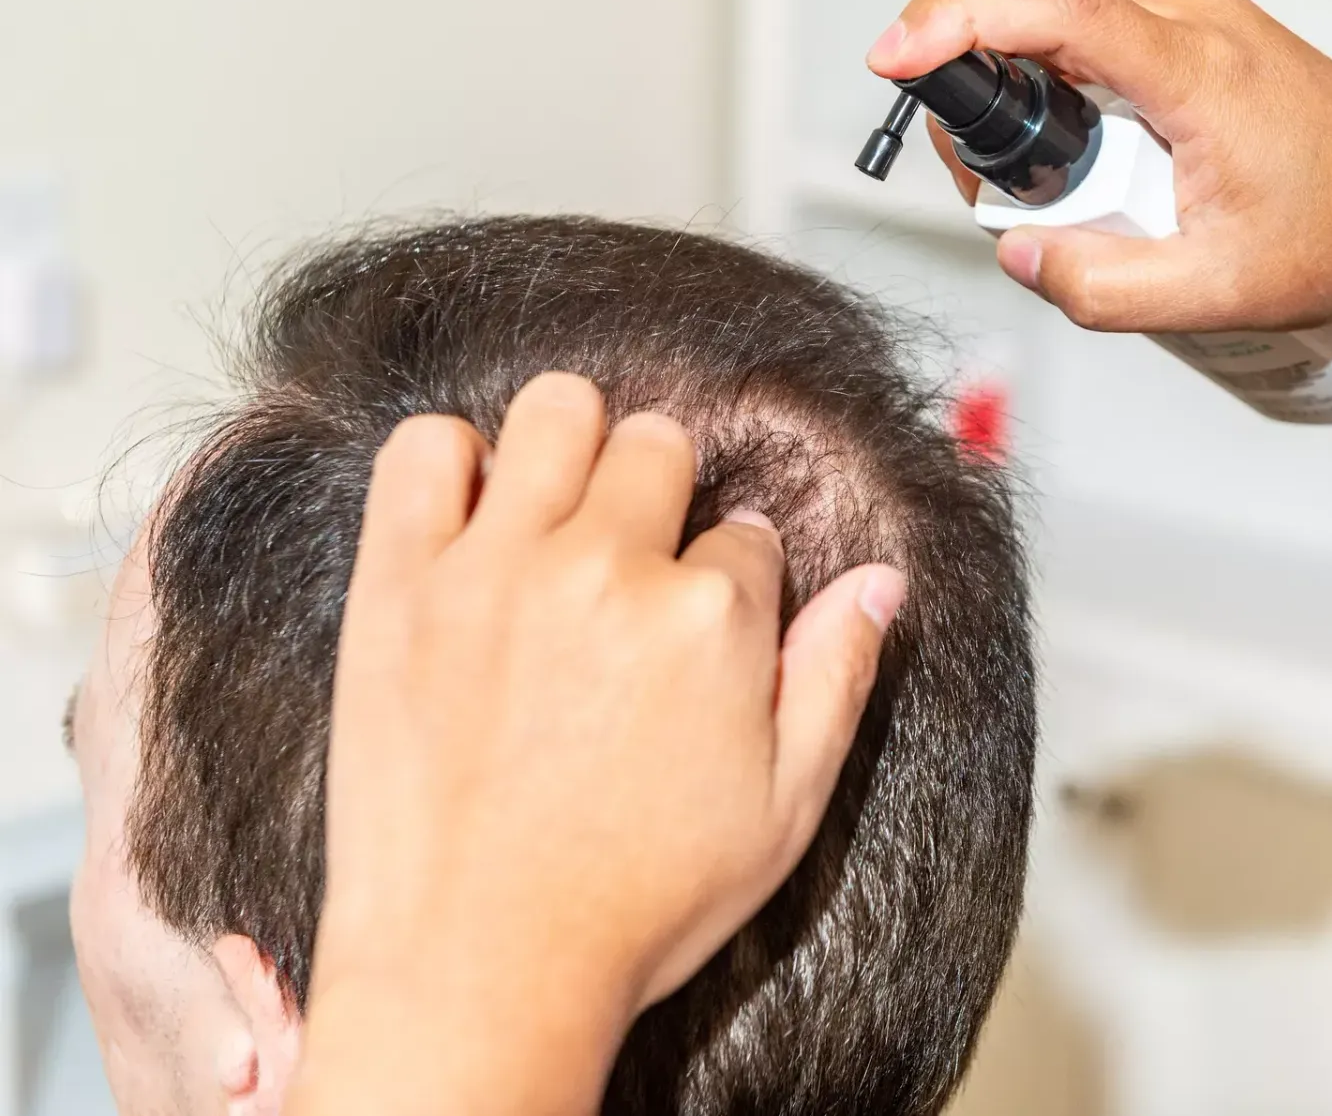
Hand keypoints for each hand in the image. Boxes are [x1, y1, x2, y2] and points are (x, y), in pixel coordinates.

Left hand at [290, 372, 905, 1114]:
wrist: (478, 968)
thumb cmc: (632, 904)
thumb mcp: (784, 811)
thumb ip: (837, 678)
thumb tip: (880, 583)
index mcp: (713, 617)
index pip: (745, 533)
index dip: (728, 577)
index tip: (693, 626)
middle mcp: (611, 568)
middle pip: (658, 446)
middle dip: (660, 493)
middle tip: (635, 561)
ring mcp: (500, 565)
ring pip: (556, 410)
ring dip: (571, 449)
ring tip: (562, 515)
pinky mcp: (404, 582)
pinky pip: (425, 449)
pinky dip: (450, 461)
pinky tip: (473, 516)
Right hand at [871, 0, 1331, 511]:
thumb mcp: (1218, 293)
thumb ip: (1102, 287)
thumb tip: (1020, 254)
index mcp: (1198, 67)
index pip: (1054, 9)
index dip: (958, 19)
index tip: (894, 55)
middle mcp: (1195, 19)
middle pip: (1039, 26)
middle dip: (981, 98)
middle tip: (991, 196)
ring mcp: (1200, 21)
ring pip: (1066, 41)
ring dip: (1032, 110)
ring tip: (1066, 201)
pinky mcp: (1202, 37)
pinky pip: (1101, 51)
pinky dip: (1071, 104)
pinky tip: (1101, 174)